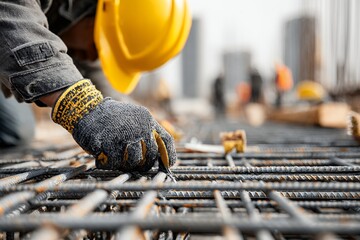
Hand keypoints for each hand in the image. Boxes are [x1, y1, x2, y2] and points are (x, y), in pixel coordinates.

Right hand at [51, 80, 175, 171]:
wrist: (86, 109)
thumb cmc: (110, 119)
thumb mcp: (133, 118)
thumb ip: (146, 132)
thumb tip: (159, 155)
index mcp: (147, 119)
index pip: (166, 139)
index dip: (169, 155)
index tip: (168, 166)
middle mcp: (139, 126)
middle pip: (151, 155)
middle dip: (144, 165)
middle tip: (135, 167)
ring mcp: (124, 134)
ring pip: (134, 161)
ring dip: (125, 165)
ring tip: (117, 159)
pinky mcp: (109, 141)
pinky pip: (115, 163)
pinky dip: (109, 164)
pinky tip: (103, 158)